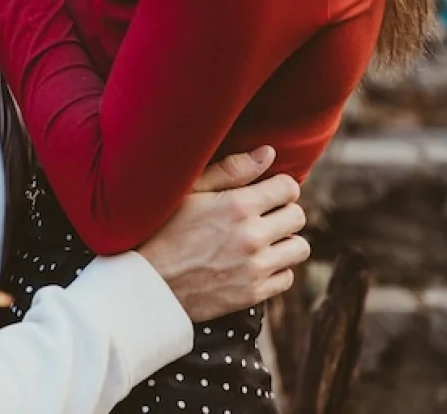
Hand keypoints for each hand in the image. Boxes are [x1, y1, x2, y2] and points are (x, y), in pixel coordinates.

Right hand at [136, 147, 310, 321]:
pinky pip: (287, 278)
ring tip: (264, 239)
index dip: (278, 186)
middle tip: (264, 215)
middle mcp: (252, 236)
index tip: (267, 192)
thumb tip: (268, 152)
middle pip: (297, 216)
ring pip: (299, 248)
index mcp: (237, 205)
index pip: (288, 187)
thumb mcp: (189, 191)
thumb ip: (231, 169)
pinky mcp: (253, 294)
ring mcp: (255, 268)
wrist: (147, 283)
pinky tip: (256, 263)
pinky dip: (277, 269)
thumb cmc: (161, 229)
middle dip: (283, 211)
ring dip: (285, 241)